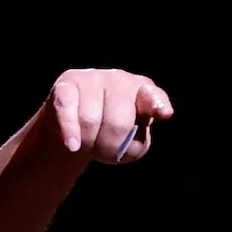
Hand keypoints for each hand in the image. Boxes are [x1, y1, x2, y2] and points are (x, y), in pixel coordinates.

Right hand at [46, 68, 173, 165]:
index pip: (151, 97)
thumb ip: (137, 141)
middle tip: (107, 153)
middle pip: (118, 121)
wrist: (78, 130)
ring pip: (90, 120)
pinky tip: (72, 146)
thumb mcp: (132, 145)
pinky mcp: (66, 85)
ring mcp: (91, 79)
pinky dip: (70, 131)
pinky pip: (68, 110)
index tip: (164, 113)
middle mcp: (118, 80)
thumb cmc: (112, 137)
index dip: (156, 105)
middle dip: (111, 145)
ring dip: (89, 143)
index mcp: (141, 92)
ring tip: (89, 144)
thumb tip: (127, 131)